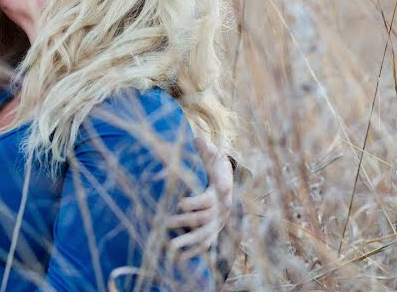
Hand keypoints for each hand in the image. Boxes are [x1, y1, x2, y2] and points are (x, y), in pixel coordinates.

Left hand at [166, 136, 233, 261]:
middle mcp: (221, 211)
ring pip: (204, 236)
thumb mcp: (214, 159)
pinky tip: (179, 258)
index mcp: (219, 193)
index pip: (209, 200)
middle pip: (204, 219)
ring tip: (170, 247)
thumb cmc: (218, 171)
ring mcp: (219, 224)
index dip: (195, 203)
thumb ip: (206, 150)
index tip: (179, 203)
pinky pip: (206, 246)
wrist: (230, 187)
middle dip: (185, 222)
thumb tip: (197, 138)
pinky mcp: (215, 233)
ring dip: (187, 242)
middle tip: (166, 222)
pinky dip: (193, 253)